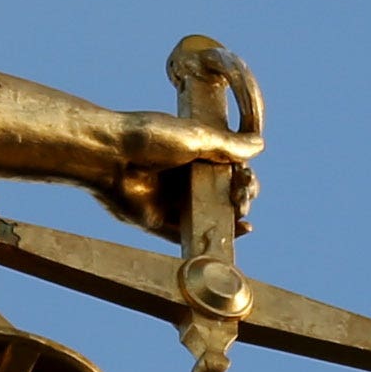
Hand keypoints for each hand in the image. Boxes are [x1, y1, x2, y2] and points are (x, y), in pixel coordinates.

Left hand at [97, 112, 258, 239]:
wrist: (110, 154)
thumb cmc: (150, 137)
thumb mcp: (196, 136)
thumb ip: (228, 145)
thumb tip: (260, 144)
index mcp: (192, 152)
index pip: (228, 167)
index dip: (242, 174)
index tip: (246, 176)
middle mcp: (182, 177)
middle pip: (222, 191)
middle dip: (241, 194)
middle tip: (242, 194)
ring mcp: (171, 201)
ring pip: (209, 213)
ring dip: (232, 214)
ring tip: (242, 210)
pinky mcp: (158, 222)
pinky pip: (189, 234)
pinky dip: (212, 234)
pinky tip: (237, 231)